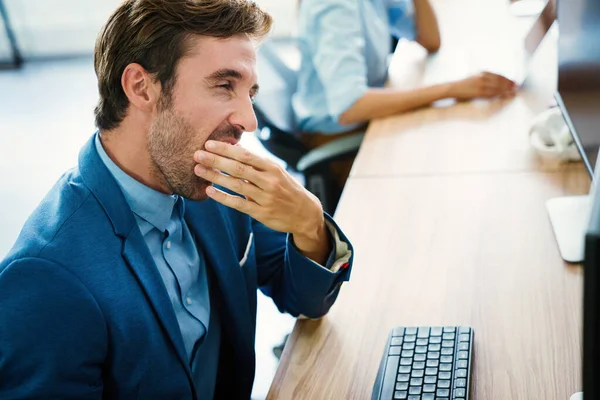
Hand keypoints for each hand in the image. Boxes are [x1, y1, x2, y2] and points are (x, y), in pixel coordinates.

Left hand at [194, 140, 329, 263]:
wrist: (305, 213)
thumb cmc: (286, 189)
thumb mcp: (277, 172)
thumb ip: (257, 163)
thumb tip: (234, 147)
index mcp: (272, 168)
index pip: (246, 155)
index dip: (226, 149)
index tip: (209, 144)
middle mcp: (269, 181)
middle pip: (238, 168)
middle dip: (216, 160)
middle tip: (197, 154)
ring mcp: (265, 198)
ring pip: (236, 185)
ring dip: (215, 177)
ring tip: (199, 170)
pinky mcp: (260, 213)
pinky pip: (238, 204)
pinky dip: (222, 197)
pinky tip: (209, 191)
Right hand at [449, 72, 515, 100]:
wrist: (452, 88)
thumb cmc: (462, 85)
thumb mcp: (473, 77)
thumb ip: (483, 78)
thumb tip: (492, 81)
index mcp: (482, 72)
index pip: (498, 75)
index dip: (507, 79)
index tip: (513, 82)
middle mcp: (483, 77)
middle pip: (500, 80)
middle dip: (509, 84)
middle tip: (517, 87)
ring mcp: (481, 84)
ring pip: (497, 87)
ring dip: (507, 89)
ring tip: (514, 92)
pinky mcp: (479, 92)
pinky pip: (492, 93)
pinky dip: (500, 94)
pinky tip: (505, 95)